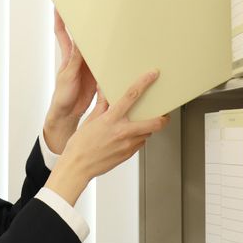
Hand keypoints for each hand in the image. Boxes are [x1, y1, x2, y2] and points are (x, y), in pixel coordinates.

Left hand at [43, 9, 97, 153]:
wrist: (69, 114)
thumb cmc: (62, 96)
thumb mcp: (68, 76)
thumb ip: (75, 59)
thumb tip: (78, 39)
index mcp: (68, 55)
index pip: (63, 31)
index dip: (60, 18)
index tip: (60, 3)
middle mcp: (78, 58)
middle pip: (82, 35)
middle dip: (86, 22)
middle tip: (93, 8)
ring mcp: (89, 66)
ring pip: (95, 48)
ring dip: (101, 39)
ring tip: (110, 25)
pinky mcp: (97, 75)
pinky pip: (104, 63)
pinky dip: (110, 58)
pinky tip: (118, 52)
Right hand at [45, 69, 170, 205]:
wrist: (78, 167)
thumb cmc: (80, 145)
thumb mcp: (90, 120)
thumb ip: (101, 104)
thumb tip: (104, 90)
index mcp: (111, 119)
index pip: (131, 96)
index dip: (144, 83)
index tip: (152, 75)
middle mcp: (122, 131)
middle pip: (154, 122)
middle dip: (163, 117)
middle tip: (164, 113)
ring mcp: (127, 145)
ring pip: (148, 133)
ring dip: (147, 128)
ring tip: (140, 124)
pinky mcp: (128, 154)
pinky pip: (140, 143)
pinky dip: (138, 138)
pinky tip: (129, 136)